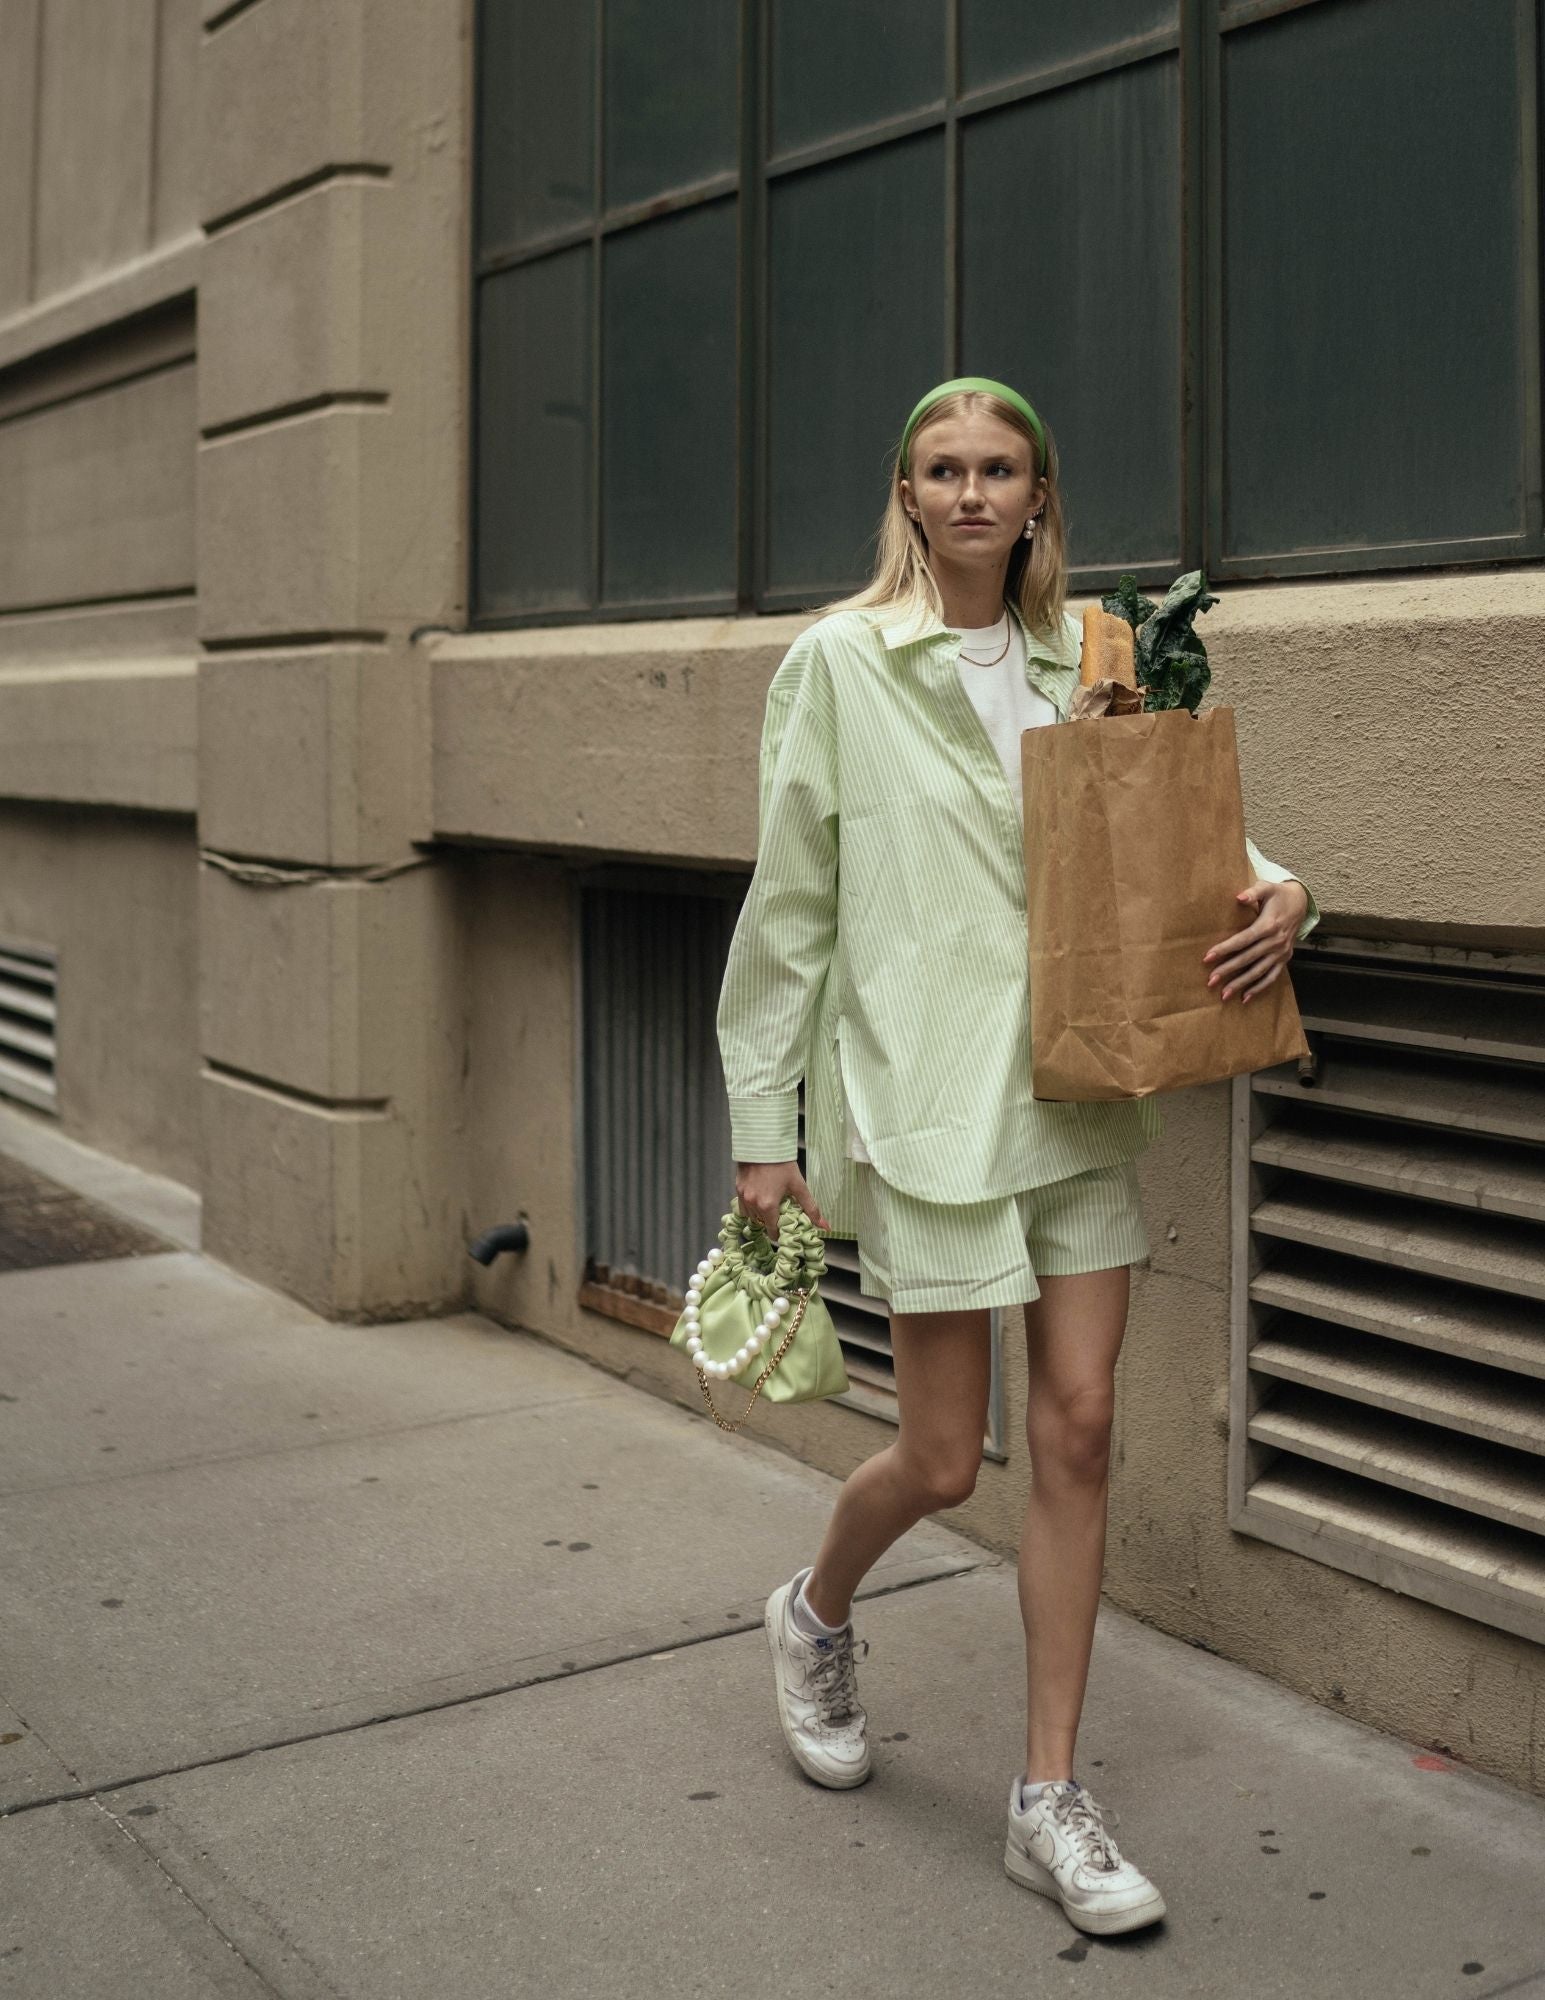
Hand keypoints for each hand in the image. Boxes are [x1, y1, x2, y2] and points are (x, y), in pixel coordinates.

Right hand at [733, 1160, 830, 1239]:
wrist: (764, 1144)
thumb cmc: (782, 1165)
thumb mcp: (799, 1186)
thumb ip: (811, 1208)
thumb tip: (825, 1227)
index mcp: (768, 1206)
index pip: (772, 1232)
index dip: (780, 1232)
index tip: (785, 1228)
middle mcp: (753, 1204)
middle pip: (761, 1224)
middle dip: (770, 1222)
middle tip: (779, 1214)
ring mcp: (743, 1197)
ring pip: (750, 1216)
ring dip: (759, 1216)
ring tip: (769, 1206)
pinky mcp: (737, 1189)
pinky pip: (742, 1206)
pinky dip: (750, 1207)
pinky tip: (759, 1198)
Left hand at [1202, 878, 1308, 1004]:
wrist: (1300, 903)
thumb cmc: (1277, 895)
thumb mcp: (1267, 887)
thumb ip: (1253, 891)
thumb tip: (1239, 897)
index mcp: (1268, 925)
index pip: (1243, 940)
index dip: (1225, 949)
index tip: (1207, 957)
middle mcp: (1275, 942)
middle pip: (1248, 959)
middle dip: (1228, 970)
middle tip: (1210, 981)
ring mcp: (1281, 952)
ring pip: (1259, 971)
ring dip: (1241, 984)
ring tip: (1224, 995)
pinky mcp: (1284, 959)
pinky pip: (1272, 976)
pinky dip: (1259, 988)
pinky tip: (1245, 998)